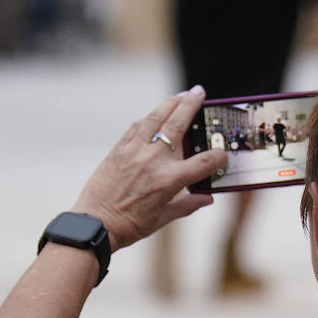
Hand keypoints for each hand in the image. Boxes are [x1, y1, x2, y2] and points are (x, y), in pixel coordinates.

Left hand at [72, 87, 226, 250]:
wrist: (95, 224)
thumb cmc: (130, 225)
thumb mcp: (164, 218)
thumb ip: (188, 205)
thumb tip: (207, 198)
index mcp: (171, 180)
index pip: (205, 161)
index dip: (218, 156)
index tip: (222, 154)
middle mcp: (154, 160)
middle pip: (179, 123)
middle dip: (192, 105)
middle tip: (199, 92)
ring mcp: (135, 151)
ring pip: (156, 117)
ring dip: (170, 103)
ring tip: (181, 95)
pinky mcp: (119, 149)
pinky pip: (137, 127)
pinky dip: (149, 118)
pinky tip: (156, 115)